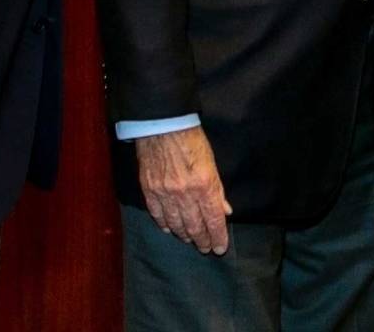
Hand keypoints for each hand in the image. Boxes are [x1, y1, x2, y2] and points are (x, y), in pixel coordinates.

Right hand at [136, 127, 232, 254]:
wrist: (163, 126)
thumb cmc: (192, 141)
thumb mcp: (212, 164)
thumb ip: (218, 190)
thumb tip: (224, 211)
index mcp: (204, 186)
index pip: (213, 220)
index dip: (217, 236)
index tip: (219, 248)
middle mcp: (185, 194)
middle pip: (194, 226)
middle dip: (202, 240)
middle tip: (205, 248)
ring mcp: (165, 194)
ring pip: (176, 224)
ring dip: (184, 235)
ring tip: (190, 240)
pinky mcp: (149, 191)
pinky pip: (157, 214)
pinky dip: (164, 224)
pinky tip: (169, 229)